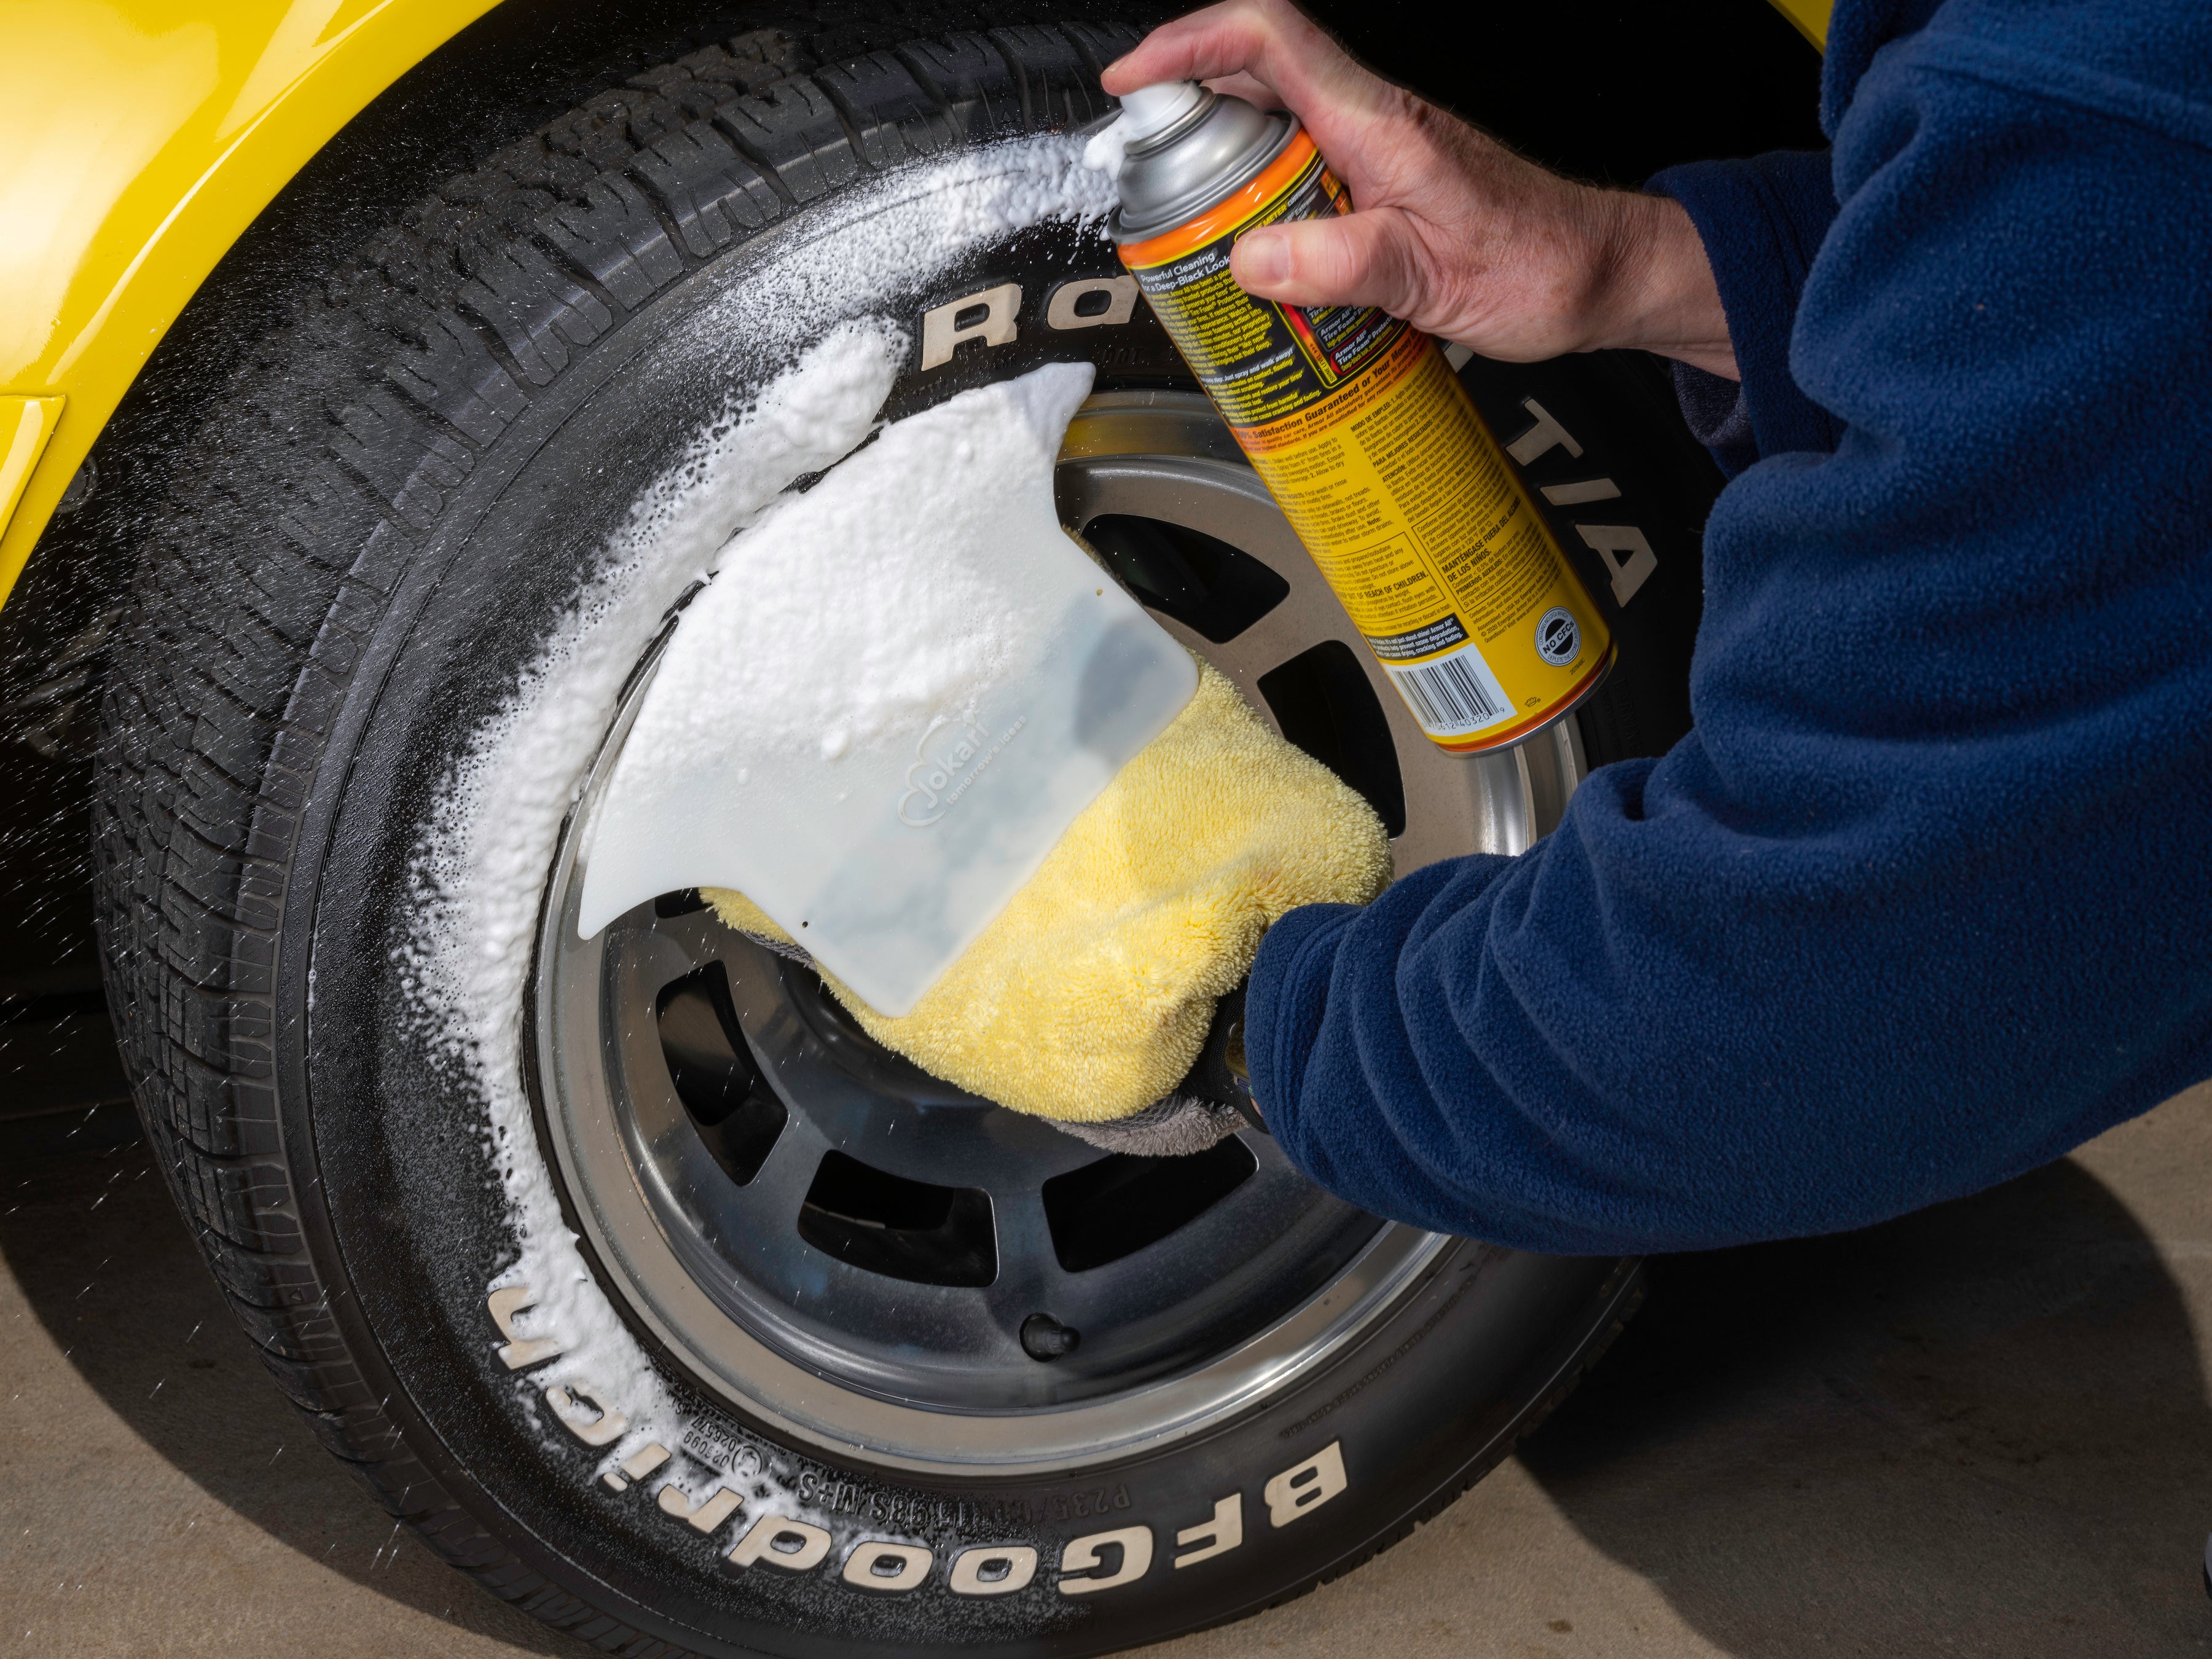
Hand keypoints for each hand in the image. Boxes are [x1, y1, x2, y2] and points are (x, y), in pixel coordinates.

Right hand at [1102, 0, 1738, 377]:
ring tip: (1187, 222)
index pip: (1268, 40)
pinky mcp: (1383, 184)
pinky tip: (1256, 251)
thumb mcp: (1432, 279)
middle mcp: (1374, 124)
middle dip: (1183, 108)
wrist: (1600, 277)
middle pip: (1254, 77)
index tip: (1131, 77)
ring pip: (1274, 128)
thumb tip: (1250, 256)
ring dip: (1220, 163)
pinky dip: (1262, 199)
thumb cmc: (1539, 266)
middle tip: (1139, 168)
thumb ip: (1341, 264)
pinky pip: (1303, 172)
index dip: (1189, 42)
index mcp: (1380, 126)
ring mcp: (1377, 151)